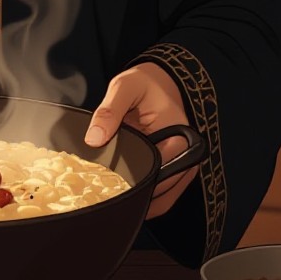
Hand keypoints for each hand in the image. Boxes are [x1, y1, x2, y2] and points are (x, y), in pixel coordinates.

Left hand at [84, 62, 198, 217]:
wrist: (161, 81)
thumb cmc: (146, 83)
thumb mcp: (124, 87)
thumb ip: (109, 111)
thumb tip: (94, 138)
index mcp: (179, 139)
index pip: (155, 177)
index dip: (131, 185)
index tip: (107, 187)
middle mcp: (186, 157)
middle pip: (159, 193)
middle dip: (133, 196)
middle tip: (104, 192)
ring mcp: (183, 166)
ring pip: (160, 198)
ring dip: (139, 198)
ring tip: (111, 191)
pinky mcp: (175, 169)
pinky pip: (161, 192)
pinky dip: (144, 194)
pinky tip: (124, 188)